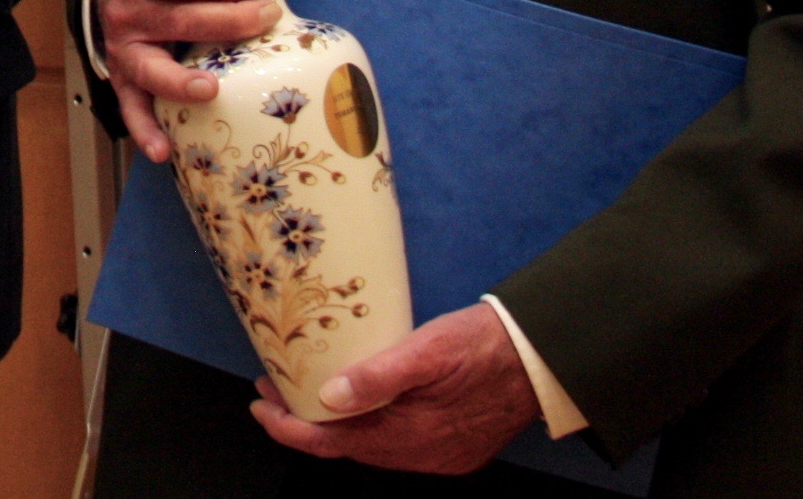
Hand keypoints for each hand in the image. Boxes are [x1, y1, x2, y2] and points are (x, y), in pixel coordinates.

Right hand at [93, 0, 311, 160]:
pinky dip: (145, 130)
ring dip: (181, 81)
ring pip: (153, 67)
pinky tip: (164, 149)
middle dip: (224, 20)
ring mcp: (124, 49)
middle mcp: (127, 10)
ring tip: (211, 88)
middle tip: (264, 18)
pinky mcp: (123, 81)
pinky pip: (132, 109)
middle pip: (177, 19)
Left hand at [248, 303, 540, 472]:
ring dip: (336, 424)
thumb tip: (330, 395)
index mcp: (410, 436)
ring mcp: (439, 456)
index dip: (288, 426)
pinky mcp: (453, 449)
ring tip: (308, 391)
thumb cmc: (485, 345)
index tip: (260, 404)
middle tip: (276, 388)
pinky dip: (369, 426)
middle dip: (305, 421)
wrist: (543, 360)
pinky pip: (397, 445)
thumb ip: (379, 375)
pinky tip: (359, 402)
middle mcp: (421, 456)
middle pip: (346, 447)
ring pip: (371, 447)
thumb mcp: (429, 349)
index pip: (331, 442)